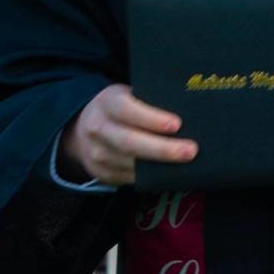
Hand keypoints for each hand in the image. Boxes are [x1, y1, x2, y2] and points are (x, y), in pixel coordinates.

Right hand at [57, 83, 196, 185]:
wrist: (83, 129)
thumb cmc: (118, 108)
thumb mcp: (127, 94)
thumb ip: (148, 100)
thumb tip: (186, 108)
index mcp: (107, 102)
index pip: (127, 109)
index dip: (151, 118)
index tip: (176, 124)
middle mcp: (98, 128)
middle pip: (130, 142)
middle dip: (162, 149)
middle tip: (190, 151)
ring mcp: (98, 154)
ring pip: (131, 164)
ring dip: (161, 166)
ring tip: (188, 165)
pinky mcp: (102, 174)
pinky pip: (130, 178)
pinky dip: (152, 177)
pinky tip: (171, 174)